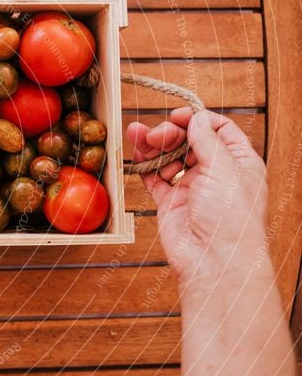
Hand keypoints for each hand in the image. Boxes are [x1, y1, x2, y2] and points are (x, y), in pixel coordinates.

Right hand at [127, 107, 266, 279]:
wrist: (213, 259)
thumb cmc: (230, 217)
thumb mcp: (224, 168)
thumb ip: (207, 139)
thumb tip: (196, 118)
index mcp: (238, 162)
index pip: (218, 130)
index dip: (197, 119)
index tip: (177, 116)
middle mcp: (215, 173)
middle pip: (189, 141)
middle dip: (170, 133)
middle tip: (155, 135)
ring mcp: (192, 188)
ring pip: (169, 157)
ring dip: (154, 146)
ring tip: (138, 138)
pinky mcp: (171, 202)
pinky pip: (154, 178)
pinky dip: (145, 166)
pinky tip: (137, 156)